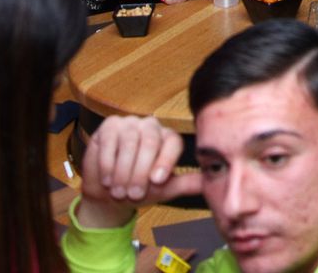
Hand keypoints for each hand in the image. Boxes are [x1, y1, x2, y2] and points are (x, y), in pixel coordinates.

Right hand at [74, 114, 200, 229]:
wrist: (109, 192)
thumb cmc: (139, 188)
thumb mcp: (165, 189)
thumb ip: (186, 183)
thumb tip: (209, 181)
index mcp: (169, 138)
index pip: (173, 143)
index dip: (166, 161)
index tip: (157, 181)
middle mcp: (152, 126)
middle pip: (151, 143)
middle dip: (140, 173)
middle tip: (133, 194)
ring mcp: (130, 123)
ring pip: (129, 143)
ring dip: (123, 172)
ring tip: (119, 191)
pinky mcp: (110, 125)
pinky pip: (110, 142)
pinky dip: (108, 164)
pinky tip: (108, 179)